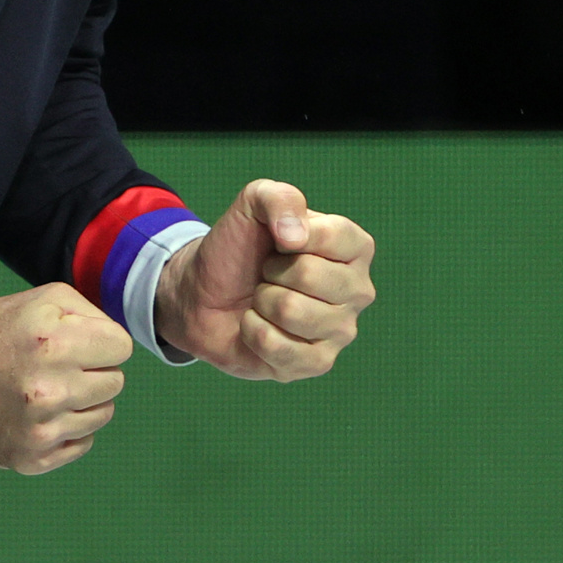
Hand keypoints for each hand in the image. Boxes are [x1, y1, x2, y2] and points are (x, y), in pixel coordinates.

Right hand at [0, 283, 130, 474]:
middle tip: (59, 365)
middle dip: (93, 370)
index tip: (78, 342)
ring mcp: (39, 429)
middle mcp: (48, 390)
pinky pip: (81, 444)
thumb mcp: (44, 300)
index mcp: (54, 343)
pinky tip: (40, 413)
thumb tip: (120, 346)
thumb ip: (92, 315)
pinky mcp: (30, 458)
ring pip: (102, 415)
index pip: (122, 348)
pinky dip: (67, 429)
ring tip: (47, 388)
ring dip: (83, 401)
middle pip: (115, 383)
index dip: (101, 341)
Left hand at [155, 179, 375, 382]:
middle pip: (310, 275)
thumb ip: (278, 198)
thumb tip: (296, 237)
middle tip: (266, 274)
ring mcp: (341, 330)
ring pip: (291, 311)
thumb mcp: (253, 204)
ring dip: (260, 302)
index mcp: (354, 247)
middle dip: (271, 271)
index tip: (277, 241)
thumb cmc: (238, 247)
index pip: (332, 237)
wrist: (204, 292)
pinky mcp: (318, 363)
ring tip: (262, 299)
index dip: (288, 236)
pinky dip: (253, 332)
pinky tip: (257, 326)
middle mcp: (358, 290)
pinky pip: (279, 347)